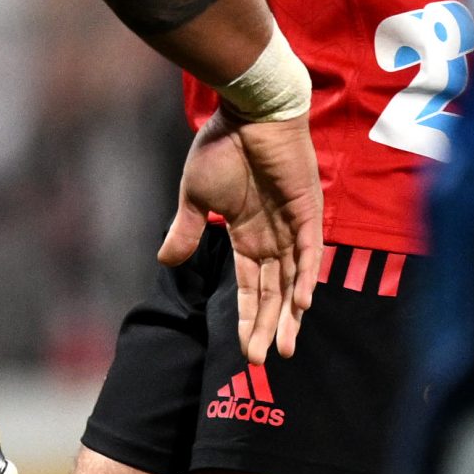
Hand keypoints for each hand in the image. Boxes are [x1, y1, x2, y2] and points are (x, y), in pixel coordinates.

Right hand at [163, 110, 323, 361]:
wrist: (247, 112)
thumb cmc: (222, 148)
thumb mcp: (195, 195)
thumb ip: (186, 230)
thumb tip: (165, 262)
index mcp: (246, 235)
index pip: (250, 287)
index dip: (247, 318)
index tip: (243, 352)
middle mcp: (273, 238)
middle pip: (273, 292)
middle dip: (266, 327)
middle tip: (260, 361)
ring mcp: (292, 227)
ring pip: (293, 281)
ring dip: (289, 314)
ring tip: (283, 347)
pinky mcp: (307, 212)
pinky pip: (308, 252)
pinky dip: (305, 278)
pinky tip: (300, 305)